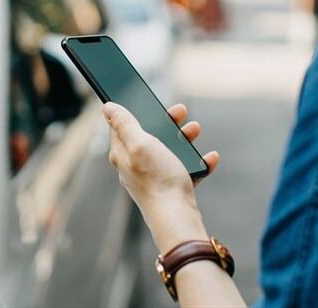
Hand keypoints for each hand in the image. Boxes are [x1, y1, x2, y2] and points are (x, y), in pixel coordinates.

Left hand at [102, 102, 219, 250]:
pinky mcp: (170, 189)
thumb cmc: (158, 180)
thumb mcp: (140, 143)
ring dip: (184, 138)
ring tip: (196, 129)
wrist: (177, 218)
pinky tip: (210, 158)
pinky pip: (185, 170)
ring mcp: (153, 177)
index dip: (135, 110)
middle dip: (166, 122)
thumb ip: (124, 123)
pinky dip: (198, 162)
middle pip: (149, 136)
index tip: (149, 100)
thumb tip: (107, 107)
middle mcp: (135, 166)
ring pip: (169, 151)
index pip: (121, 126)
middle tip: (180, 111)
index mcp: (123, 153)